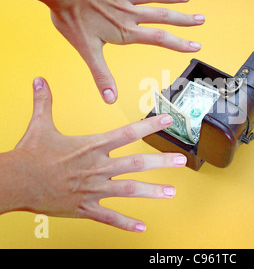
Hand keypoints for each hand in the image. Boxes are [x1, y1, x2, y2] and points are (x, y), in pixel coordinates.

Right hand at [5, 77, 186, 231]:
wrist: (16, 182)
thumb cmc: (30, 155)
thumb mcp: (40, 124)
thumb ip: (45, 101)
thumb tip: (39, 80)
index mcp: (92, 146)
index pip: (127, 133)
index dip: (150, 126)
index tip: (168, 120)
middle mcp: (97, 167)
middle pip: (136, 163)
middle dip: (161, 162)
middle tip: (181, 160)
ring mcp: (93, 189)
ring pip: (129, 191)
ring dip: (152, 192)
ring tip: (172, 192)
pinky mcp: (85, 207)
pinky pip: (110, 217)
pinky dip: (126, 223)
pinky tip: (142, 227)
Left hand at [50, 0, 204, 103]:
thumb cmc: (73, 17)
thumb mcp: (87, 51)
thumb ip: (101, 75)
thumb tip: (110, 99)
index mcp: (127, 30)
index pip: (160, 39)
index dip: (180, 44)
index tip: (197, 46)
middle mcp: (129, 13)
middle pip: (163, 16)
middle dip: (184, 19)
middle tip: (201, 20)